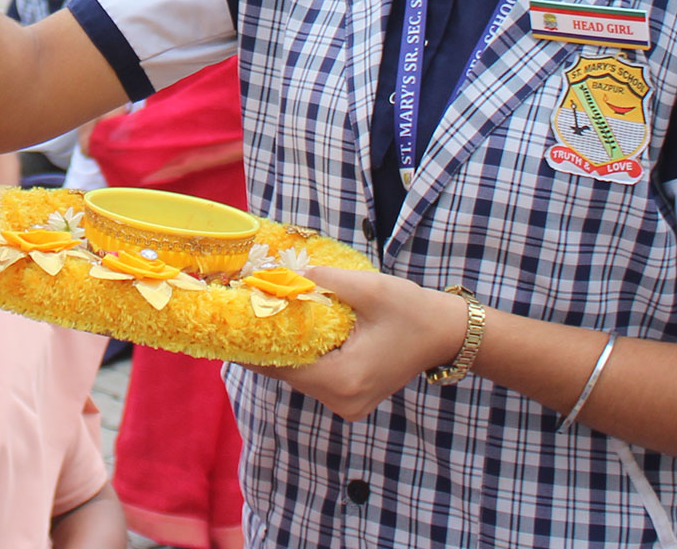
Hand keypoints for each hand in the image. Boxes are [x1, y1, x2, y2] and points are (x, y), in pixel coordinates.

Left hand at [249, 266, 468, 420]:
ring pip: (299, 376)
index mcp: (344, 380)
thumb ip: (326, 280)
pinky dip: (301, 356)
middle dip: (264, 345)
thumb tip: (288, 274)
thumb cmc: (411, 311)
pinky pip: (314, 377)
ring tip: (260, 318)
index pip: (282, 367)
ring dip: (282, 350)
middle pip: (287, 373)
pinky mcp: (351, 398)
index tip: (231, 324)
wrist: (445, 334)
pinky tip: (288, 332)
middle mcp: (342, 401)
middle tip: (241, 314)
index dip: (254, 345)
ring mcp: (347, 403)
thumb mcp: (369, 289)